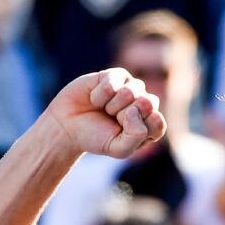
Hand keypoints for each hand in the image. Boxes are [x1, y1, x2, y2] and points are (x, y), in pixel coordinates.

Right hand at [45, 68, 165, 158]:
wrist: (67, 126)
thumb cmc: (95, 138)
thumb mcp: (118, 148)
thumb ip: (136, 137)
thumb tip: (136, 111)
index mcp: (150, 124)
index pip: (157, 123)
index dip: (137, 128)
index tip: (121, 132)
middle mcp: (144, 104)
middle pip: (148, 103)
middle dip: (125, 115)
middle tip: (112, 120)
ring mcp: (131, 87)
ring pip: (131, 91)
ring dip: (112, 105)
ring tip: (104, 109)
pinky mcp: (115, 75)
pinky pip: (113, 81)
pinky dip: (100, 94)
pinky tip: (94, 99)